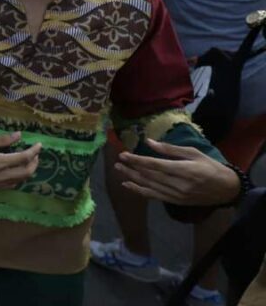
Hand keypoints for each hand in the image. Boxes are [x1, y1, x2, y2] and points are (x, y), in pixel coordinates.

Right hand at [0, 132, 41, 189]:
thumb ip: (2, 140)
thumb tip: (19, 135)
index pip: (23, 158)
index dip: (34, 151)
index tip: (39, 144)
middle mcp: (0, 176)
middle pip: (26, 172)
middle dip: (34, 162)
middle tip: (35, 153)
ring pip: (21, 180)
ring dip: (28, 170)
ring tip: (27, 161)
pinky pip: (12, 185)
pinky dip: (19, 177)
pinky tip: (16, 170)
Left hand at [115, 138, 241, 205]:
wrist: (227, 190)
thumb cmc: (211, 167)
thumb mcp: (194, 153)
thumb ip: (171, 149)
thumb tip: (149, 142)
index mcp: (184, 170)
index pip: (155, 165)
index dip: (138, 160)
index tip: (124, 154)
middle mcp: (179, 184)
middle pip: (149, 176)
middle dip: (132, 168)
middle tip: (118, 161)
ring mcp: (176, 195)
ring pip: (149, 186)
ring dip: (132, 178)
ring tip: (119, 170)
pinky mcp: (175, 202)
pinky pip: (154, 196)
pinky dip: (139, 190)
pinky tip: (128, 185)